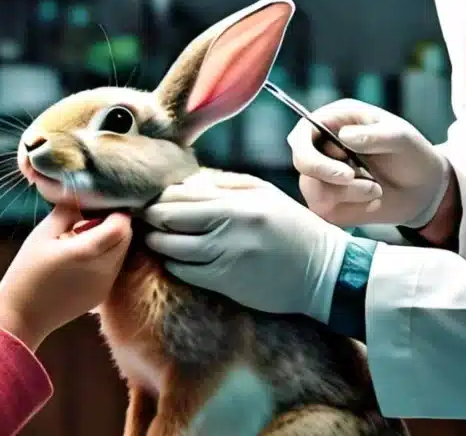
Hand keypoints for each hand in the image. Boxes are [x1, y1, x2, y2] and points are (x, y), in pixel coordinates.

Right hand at [0, 204, 131, 350]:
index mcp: (86, 251)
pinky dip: (107, 256)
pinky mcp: (102, 295)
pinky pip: (114, 267)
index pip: (121, 224)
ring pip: (123, 252)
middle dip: (116, 223)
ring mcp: (105, 285)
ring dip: (112, 240)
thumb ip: (67, 211)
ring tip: (85, 236)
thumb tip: (84, 195)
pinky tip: (83, 257)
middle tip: (92, 218)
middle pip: (127, 238)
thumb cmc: (26, 271)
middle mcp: (102, 269)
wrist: (22, 315)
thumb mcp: (42, 233)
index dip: (116, 211)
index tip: (101, 204)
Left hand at [141, 170, 351, 321]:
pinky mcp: (226, 283)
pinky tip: (176, 257)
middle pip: (168, 220)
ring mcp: (224, 258)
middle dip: (150, 218)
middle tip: (142, 218)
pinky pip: (185, 272)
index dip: (156, 198)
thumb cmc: (292, 226)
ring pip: (171, 249)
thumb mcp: (264, 193)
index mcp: (235, 203)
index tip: (147, 199)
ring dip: (157, 242)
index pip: (179, 196)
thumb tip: (185, 183)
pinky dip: (174, 263)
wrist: (323, 270)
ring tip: (154, 236)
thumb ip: (223, 185)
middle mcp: (227, 230)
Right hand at [289, 99, 450, 228]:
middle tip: (352, 177)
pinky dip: (352, 206)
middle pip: (302, 161)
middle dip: (326, 172)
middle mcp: (323, 148)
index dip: (309, 148)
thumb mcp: (401, 138)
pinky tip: (372, 200)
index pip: (304, 131)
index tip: (341, 162)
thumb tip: (344, 135)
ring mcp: (323, 176)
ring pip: (313, 188)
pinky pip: (325, 208)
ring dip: (348, 192)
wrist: (423, 190)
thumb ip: (375, 135)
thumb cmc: (411, 155)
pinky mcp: (328, 202)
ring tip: (376, 189)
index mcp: (335, 122)